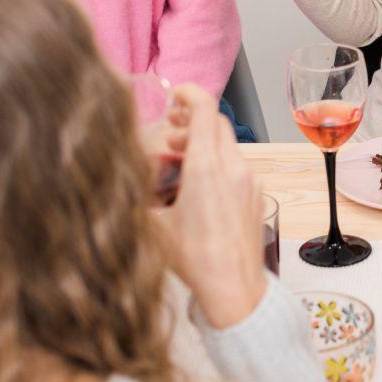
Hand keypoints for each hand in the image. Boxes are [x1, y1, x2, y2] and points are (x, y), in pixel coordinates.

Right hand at [152, 83, 266, 328]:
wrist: (234, 288)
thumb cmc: (194, 260)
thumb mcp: (154, 224)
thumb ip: (139, 192)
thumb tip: (124, 176)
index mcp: (206, 167)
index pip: (205, 109)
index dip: (190, 93)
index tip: (176, 93)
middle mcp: (233, 167)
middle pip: (216, 124)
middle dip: (192, 122)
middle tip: (171, 135)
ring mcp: (249, 180)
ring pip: (226, 145)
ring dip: (203, 144)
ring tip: (179, 162)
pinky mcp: (257, 194)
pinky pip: (237, 166)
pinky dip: (217, 164)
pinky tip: (199, 186)